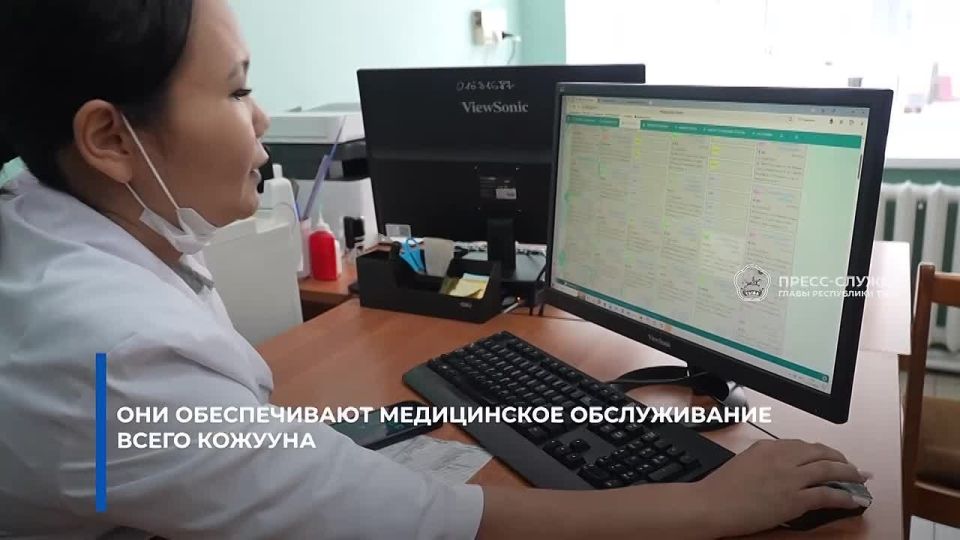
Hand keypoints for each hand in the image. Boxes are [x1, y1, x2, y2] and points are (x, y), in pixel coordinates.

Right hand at [694, 439, 868, 536]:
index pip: (803, 445)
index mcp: (768, 446)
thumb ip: (765, 459)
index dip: (821, 451)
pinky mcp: (794, 499)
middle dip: (840, 459)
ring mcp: (790, 478)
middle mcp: (782, 458)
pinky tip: (853, 498)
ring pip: (829, 470)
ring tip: (860, 477)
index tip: (829, 456)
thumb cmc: (722, 488)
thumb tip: (781, 466)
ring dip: (849, 474)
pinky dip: (844, 496)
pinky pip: (826, 495)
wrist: (713, 504)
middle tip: (852, 465)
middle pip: (820, 453)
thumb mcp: (744, 462)